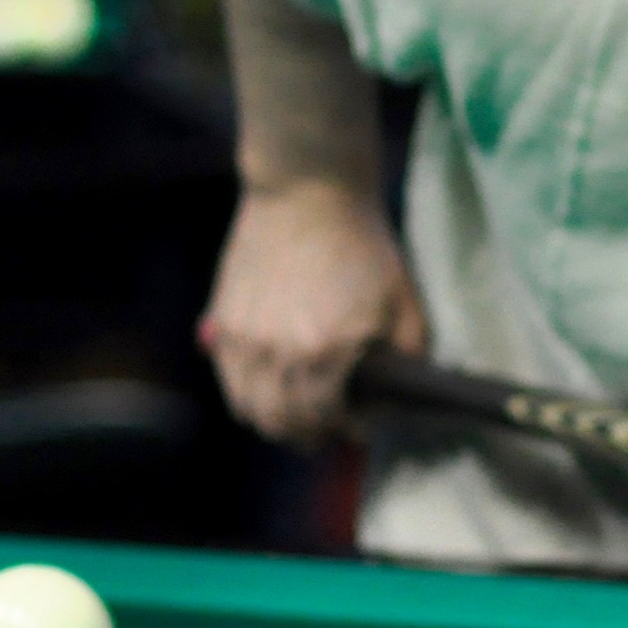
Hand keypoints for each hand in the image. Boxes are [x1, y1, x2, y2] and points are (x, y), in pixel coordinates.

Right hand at [197, 177, 427, 442]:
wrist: (308, 192)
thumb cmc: (363, 245)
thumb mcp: (404, 303)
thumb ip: (405, 358)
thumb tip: (392, 399)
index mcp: (324, 355)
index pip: (327, 421)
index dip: (349, 430)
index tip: (360, 426)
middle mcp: (276, 356)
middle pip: (283, 426)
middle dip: (310, 435)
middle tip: (328, 428)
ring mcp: (242, 341)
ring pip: (249, 410)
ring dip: (275, 420)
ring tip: (297, 411)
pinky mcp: (221, 322)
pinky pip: (228, 380)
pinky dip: (249, 393)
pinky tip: (270, 382)